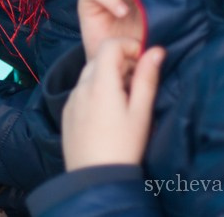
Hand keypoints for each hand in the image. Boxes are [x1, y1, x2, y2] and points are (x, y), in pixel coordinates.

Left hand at [62, 37, 163, 170]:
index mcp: (99, 83)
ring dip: (108, 76)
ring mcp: (71, 99)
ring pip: (89, 75)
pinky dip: (96, 90)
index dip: (129, 46)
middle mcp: (80, 87)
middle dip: (121, 62)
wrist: (94, 178)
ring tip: (125, 99)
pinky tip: (108, 112)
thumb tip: (156, 50)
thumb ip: (147, 78)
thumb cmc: (124, 146)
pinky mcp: (67, 112)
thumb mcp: (141, 112)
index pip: (109, 46)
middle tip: (138, 83)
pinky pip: (81, 91)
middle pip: (99, 59)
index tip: (144, 62)